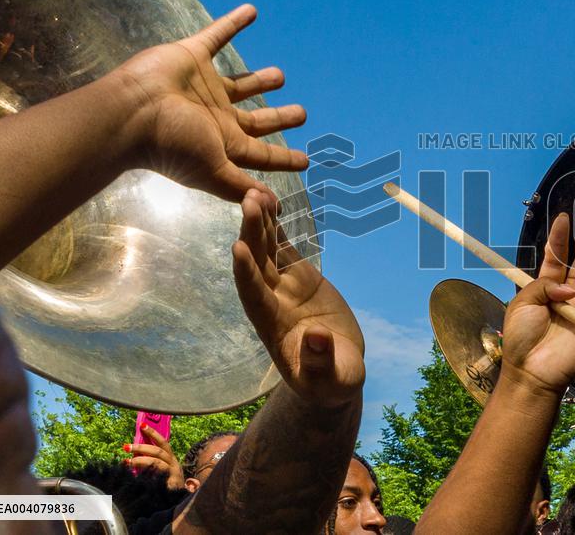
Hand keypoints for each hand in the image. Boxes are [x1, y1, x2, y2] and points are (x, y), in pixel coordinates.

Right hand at [115, 4, 307, 200]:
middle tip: (301, 114)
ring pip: (240, 83)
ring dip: (260, 79)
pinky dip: (233, 23)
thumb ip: (241, 186)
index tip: (305, 161)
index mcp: (224, 144)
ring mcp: (204, 86)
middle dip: (278, 119)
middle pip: (256, 120)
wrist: (132, 111)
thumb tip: (273, 207)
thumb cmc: (171, 145)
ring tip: (281, 76)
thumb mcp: (213, 171)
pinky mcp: (192, 56)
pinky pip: (217, 35)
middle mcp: (216, 116)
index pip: (262, 154)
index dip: (284, 158)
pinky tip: (252, 11)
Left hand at [123, 424, 185, 490]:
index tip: (142, 425)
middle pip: (158, 451)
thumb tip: (130, 456)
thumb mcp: (159, 471)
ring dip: (141, 461)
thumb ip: (148, 462)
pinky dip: (146, 476)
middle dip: (141, 447)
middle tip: (126, 447)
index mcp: (171, 459)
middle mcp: (173, 464)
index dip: (153, 433)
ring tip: (128, 462)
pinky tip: (135, 477)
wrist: (179, 501)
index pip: (162, 442)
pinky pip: (157, 478)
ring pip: (157, 463)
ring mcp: (173, 474)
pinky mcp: (170, 485)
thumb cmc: (166, 485)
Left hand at [231, 189, 364, 405]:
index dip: (246, 274)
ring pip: (267, 251)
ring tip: (256, 191)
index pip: (255, 297)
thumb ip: (320, 361)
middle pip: (256, 264)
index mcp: (274, 327)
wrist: (337, 372)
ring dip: (260, 223)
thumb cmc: (331, 382)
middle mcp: (272, 302)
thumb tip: (315, 337)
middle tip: (248, 201)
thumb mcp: (330, 378)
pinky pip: (284, 248)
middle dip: (251, 233)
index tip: (238, 248)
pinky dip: (278, 227)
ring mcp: (283, 288)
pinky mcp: (299, 278)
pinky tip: (273, 202)